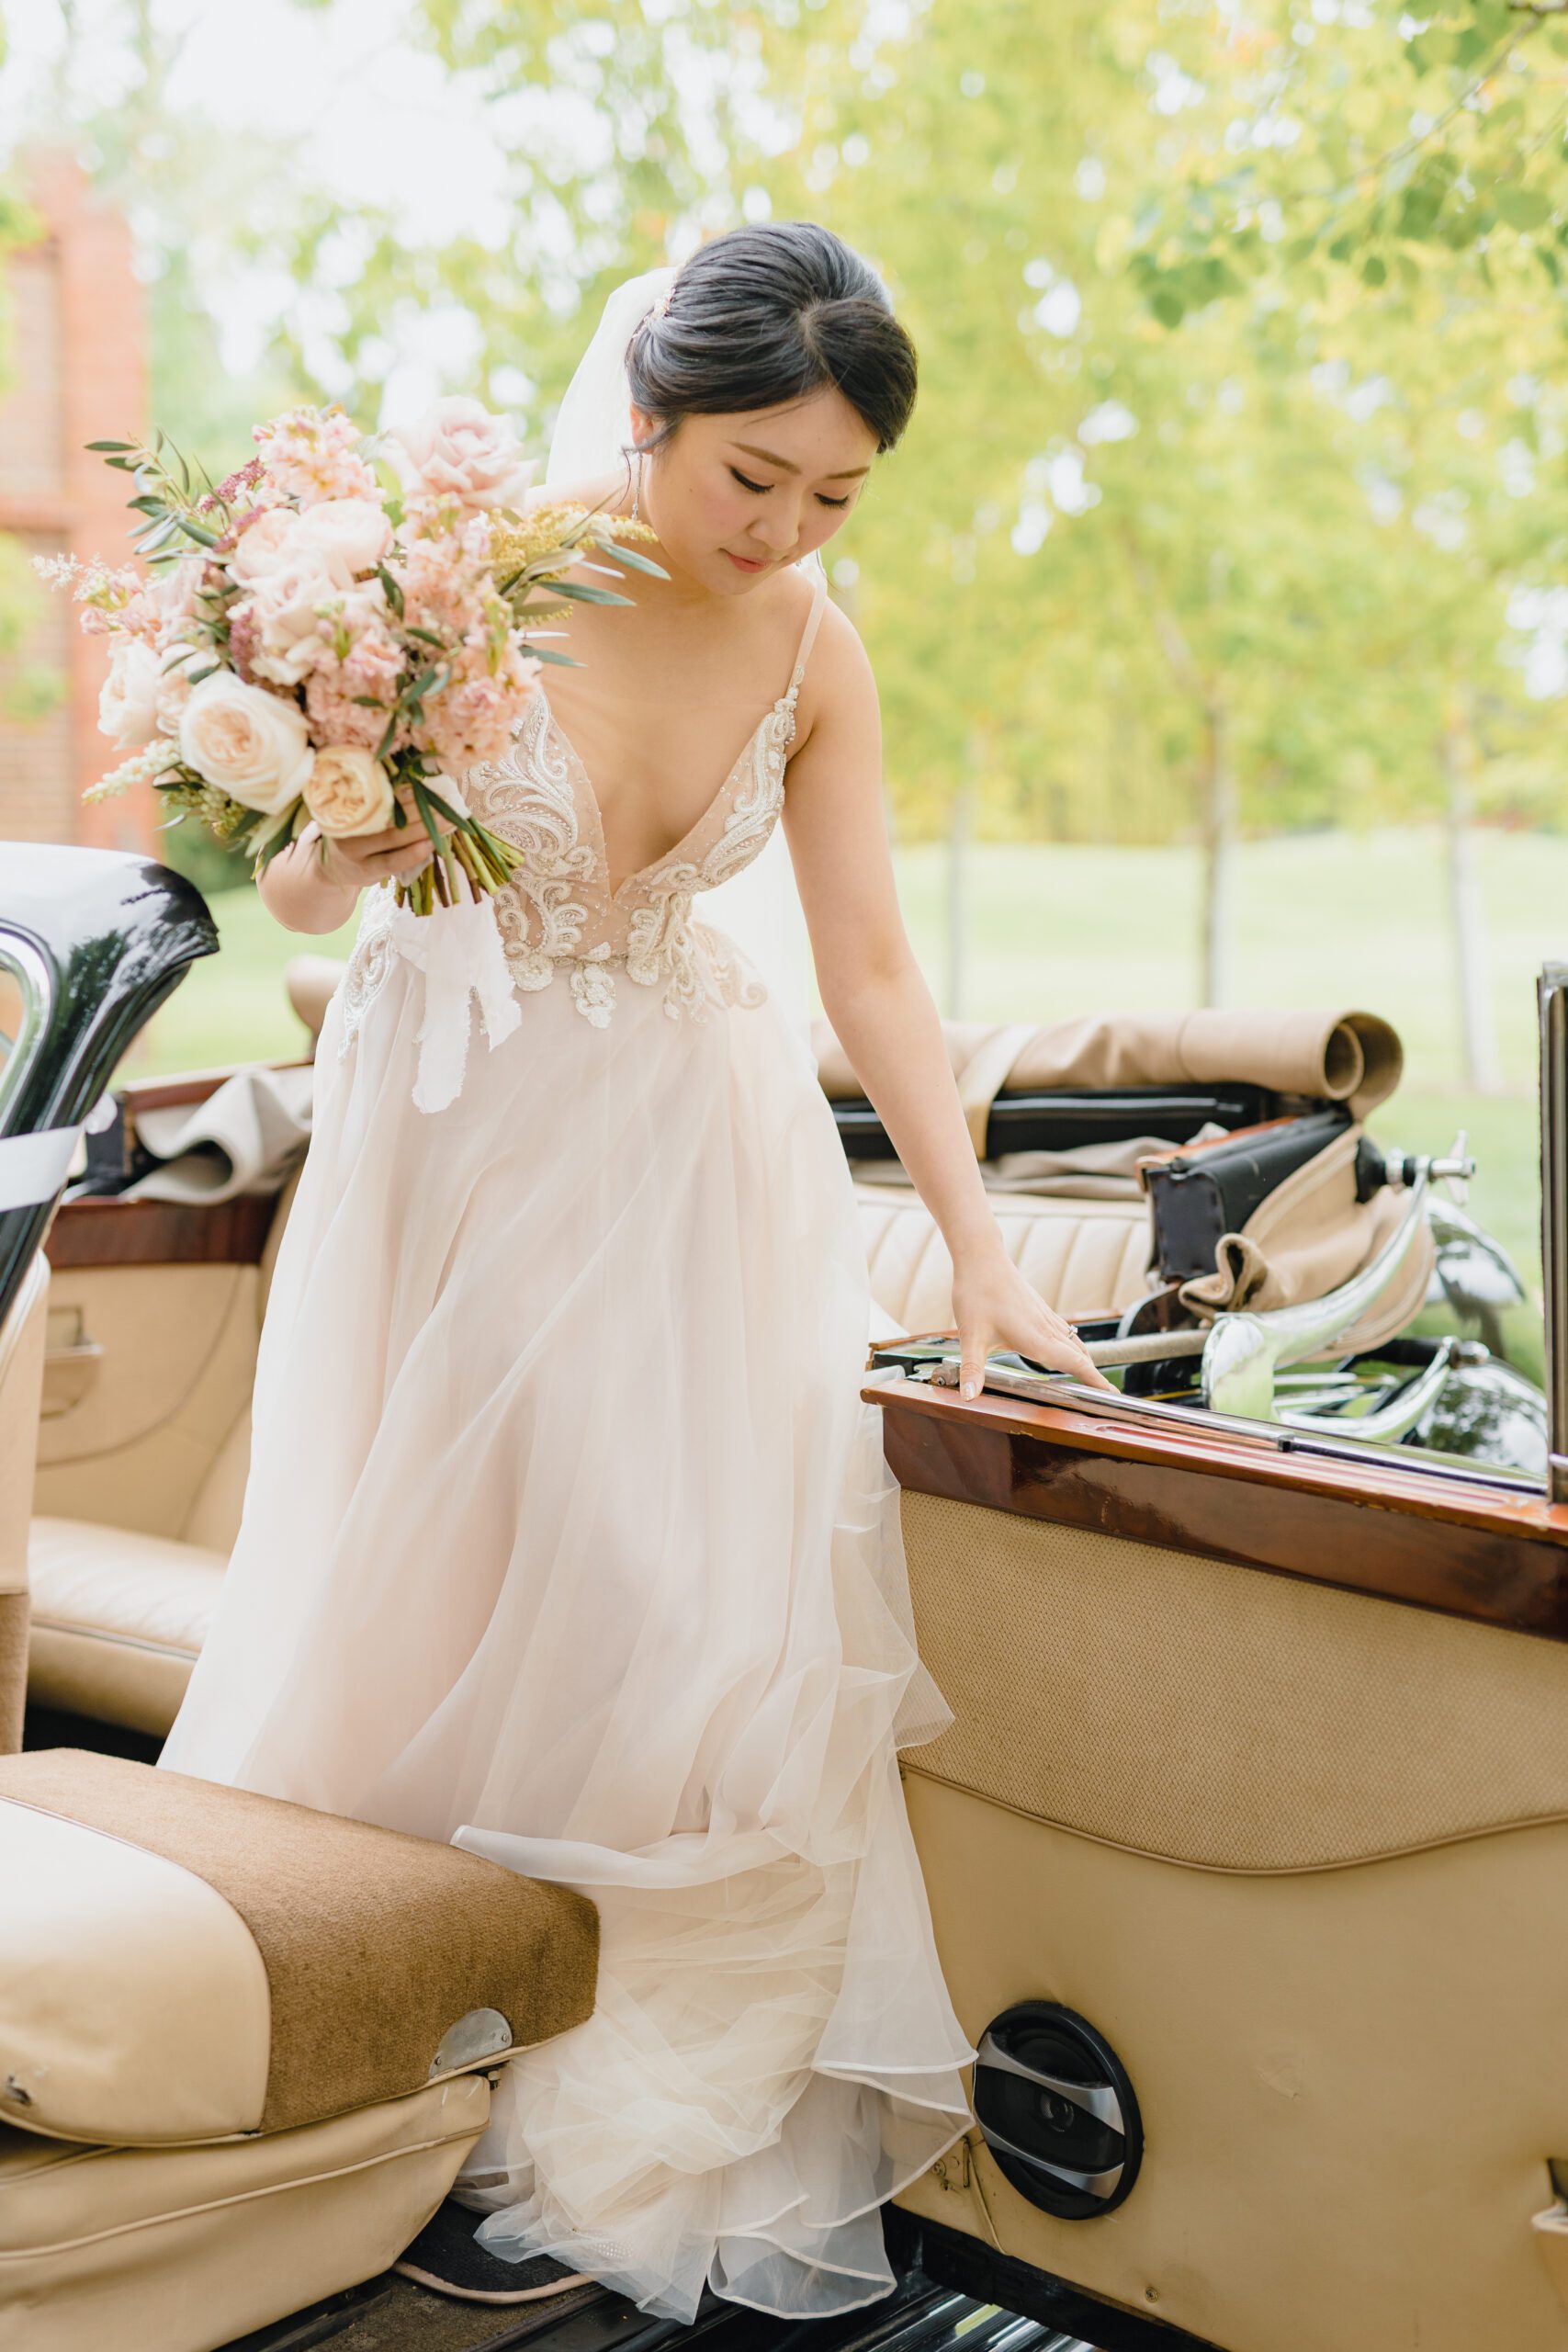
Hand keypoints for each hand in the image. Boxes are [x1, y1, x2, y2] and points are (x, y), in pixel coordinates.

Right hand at [311, 785, 461, 892]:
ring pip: (393, 837)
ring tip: (447, 823)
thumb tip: (421, 788)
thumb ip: (382, 803)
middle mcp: (350, 825)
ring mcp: (356, 849)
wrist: (335, 868)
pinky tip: (431, 845)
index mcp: (349, 805)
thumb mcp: (362, 815)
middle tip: (447, 803)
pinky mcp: (366, 869)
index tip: (429, 785)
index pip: (380, 793)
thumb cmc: (358, 835)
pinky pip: (393, 861)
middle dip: (421, 808)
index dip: (406, 789)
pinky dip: (413, 853)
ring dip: (423, 829)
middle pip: (389, 814)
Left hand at [950, 1247, 1116, 1397]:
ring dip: (1086, 1361)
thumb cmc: (976, 1294)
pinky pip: (1066, 1332)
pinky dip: (1074, 1346)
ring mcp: (1045, 1317)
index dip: (1095, 1380)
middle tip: (1110, 1396)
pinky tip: (1068, 1350)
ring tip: (1093, 1379)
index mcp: (1036, 1338)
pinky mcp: (1040, 1309)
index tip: (1112, 1394)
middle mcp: (1046, 1328)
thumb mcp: (971, 1337)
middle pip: (1080, 1356)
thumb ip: (972, 1370)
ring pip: (1074, 1343)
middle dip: (1095, 1376)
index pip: (1074, 1363)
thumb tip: (968, 1398)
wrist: (981, 1258)